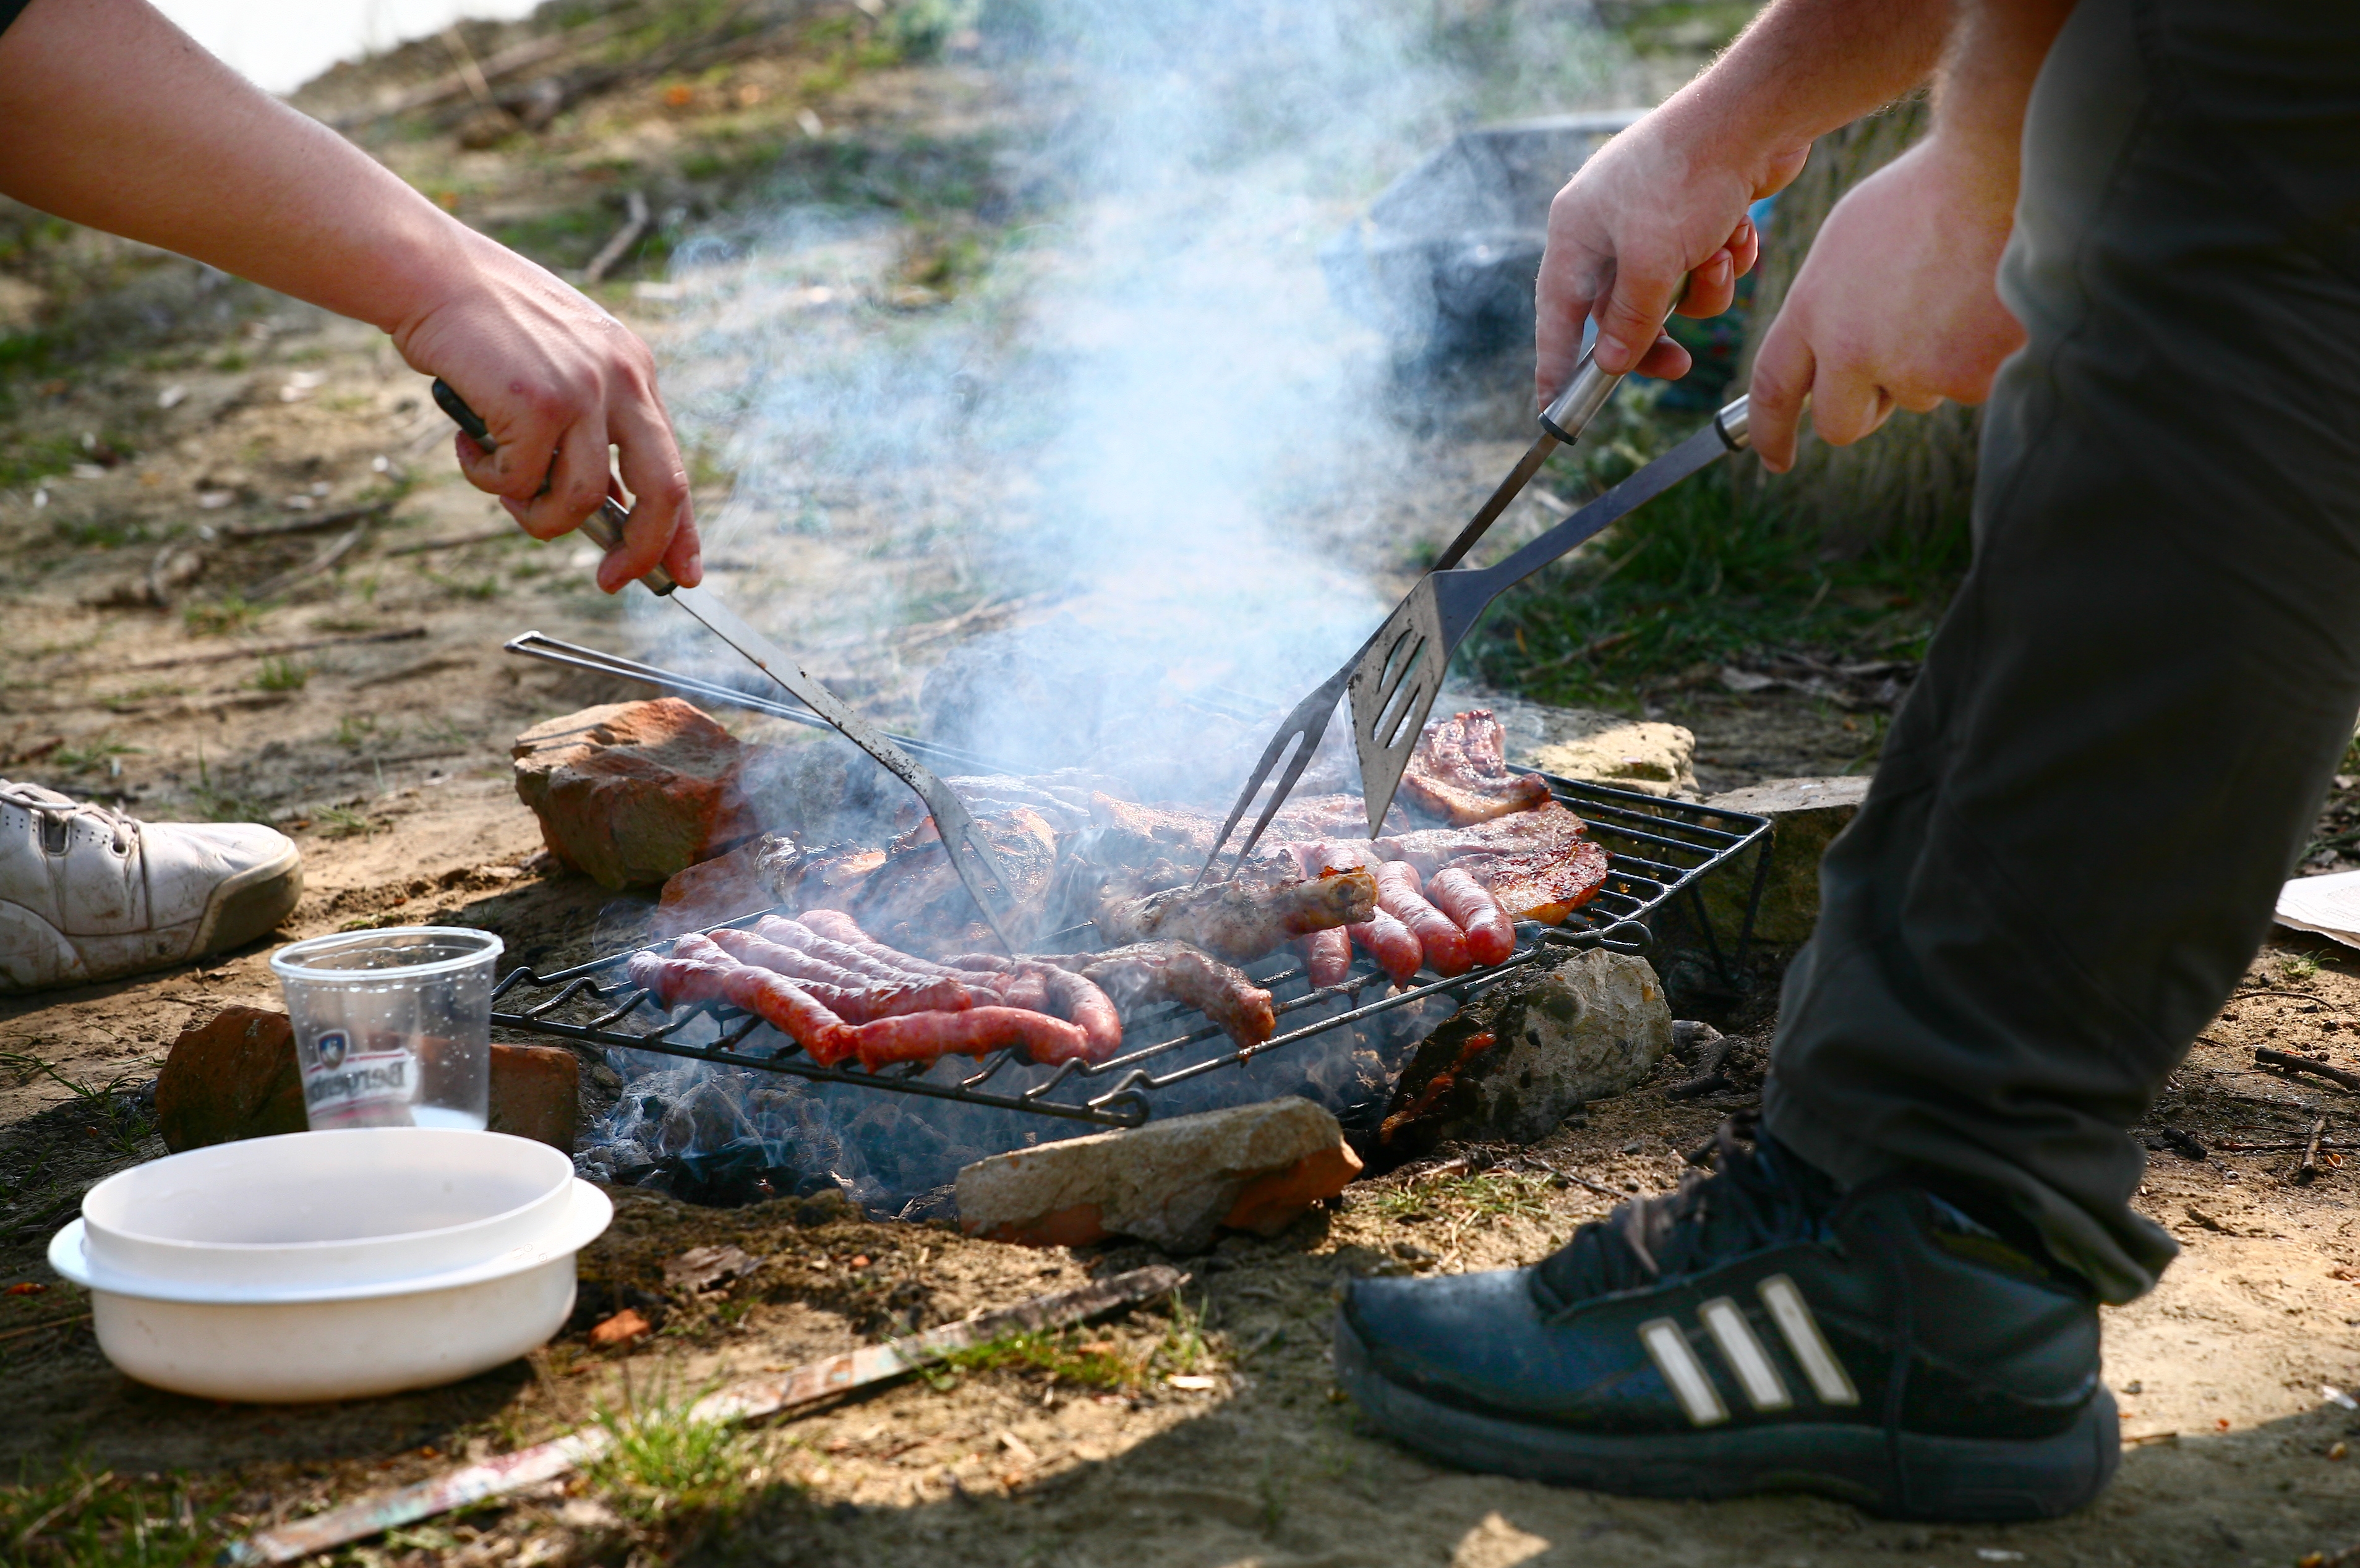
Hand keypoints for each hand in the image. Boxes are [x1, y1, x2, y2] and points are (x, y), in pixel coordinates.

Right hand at [392, 233, 700, 591]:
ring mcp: (584, 390)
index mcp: (634, 371)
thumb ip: (589, 426)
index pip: (675, 464)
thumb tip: (603, 505)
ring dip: (533, 513)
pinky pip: (519, 483)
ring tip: (499, 481)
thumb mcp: (559, 368)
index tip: (683, 573)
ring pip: (579, 500)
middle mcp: (623, 378)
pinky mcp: (538, 404)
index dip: (681, 528)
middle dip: (642, 549)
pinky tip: (466, 441)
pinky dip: (486, 478)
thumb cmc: (483, 324)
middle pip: (665, 491)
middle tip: (610, 581)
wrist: (428, 271)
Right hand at [1534, 106, 1808, 401]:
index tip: (1553, 407)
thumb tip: (1609, 364)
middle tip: (1680, 362)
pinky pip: (1704, 268)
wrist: (1756, 115)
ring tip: (1720, 257)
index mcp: (1575, 233)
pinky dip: (1725, 261)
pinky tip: (1740, 230)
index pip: (1556, 314)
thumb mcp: (1652, 263)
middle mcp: (1606, 227)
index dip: (1555, 364)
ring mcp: (1652, 221)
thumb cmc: (1688, 178)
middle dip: (1656, 333)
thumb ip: (1628, 321)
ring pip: (1671, 295)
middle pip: (1620, 313)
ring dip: (1703, 289)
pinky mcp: (1697, 216)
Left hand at [1747, 137, 2022, 471]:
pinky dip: (1981, 356)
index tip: (1774, 459)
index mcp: (1814, 311)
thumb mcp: (1847, 242)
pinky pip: (1970, 386)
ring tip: (1953, 294)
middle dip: (1865, 406)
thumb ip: (1829, 307)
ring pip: (1918, 395)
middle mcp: (1852, 349)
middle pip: (1842, 423)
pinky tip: (1987, 304)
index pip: (1773, 391)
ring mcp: (1910, 367)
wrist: (1993, 170)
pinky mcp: (1967, 376)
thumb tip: (1831, 357)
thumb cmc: (1924, 196)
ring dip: (1933, 363)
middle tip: (1895, 364)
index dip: (1769, 433)